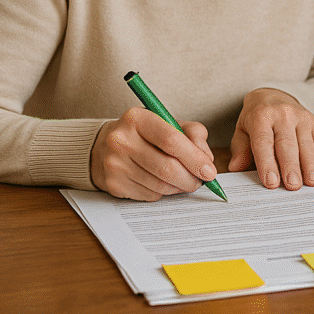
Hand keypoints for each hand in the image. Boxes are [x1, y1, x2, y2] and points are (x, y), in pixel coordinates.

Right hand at [91, 107, 216, 200]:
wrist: (104, 147)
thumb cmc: (144, 134)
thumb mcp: (168, 123)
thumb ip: (193, 134)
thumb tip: (207, 160)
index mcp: (138, 118)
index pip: (171, 140)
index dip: (195, 158)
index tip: (210, 171)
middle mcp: (122, 140)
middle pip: (167, 167)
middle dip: (191, 178)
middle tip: (202, 181)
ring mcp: (115, 163)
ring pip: (160, 185)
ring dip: (179, 187)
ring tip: (185, 181)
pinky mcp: (113, 184)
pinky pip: (149, 195)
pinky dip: (164, 193)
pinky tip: (163, 183)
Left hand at [228, 88, 313, 190]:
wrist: (275, 95)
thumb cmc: (257, 118)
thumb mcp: (243, 130)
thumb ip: (240, 149)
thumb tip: (236, 167)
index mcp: (261, 116)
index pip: (264, 142)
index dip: (267, 163)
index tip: (271, 182)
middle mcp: (283, 114)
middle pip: (287, 144)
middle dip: (290, 166)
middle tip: (292, 186)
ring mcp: (301, 116)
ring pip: (306, 143)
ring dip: (310, 165)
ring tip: (311, 182)